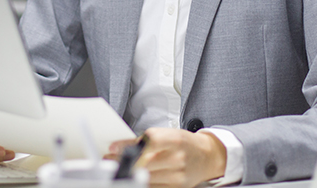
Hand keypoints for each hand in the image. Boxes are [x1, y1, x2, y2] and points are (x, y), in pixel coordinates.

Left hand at [108, 127, 226, 187]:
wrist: (207, 157)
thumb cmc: (186, 143)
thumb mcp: (169, 133)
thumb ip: (146, 139)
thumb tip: (118, 147)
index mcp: (176, 139)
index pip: (150, 141)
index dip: (130, 145)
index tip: (114, 148)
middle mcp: (178, 158)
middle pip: (144, 162)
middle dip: (123, 161)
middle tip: (109, 159)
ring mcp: (178, 175)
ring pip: (145, 176)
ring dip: (129, 173)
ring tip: (121, 167)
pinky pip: (152, 187)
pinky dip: (142, 182)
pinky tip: (136, 177)